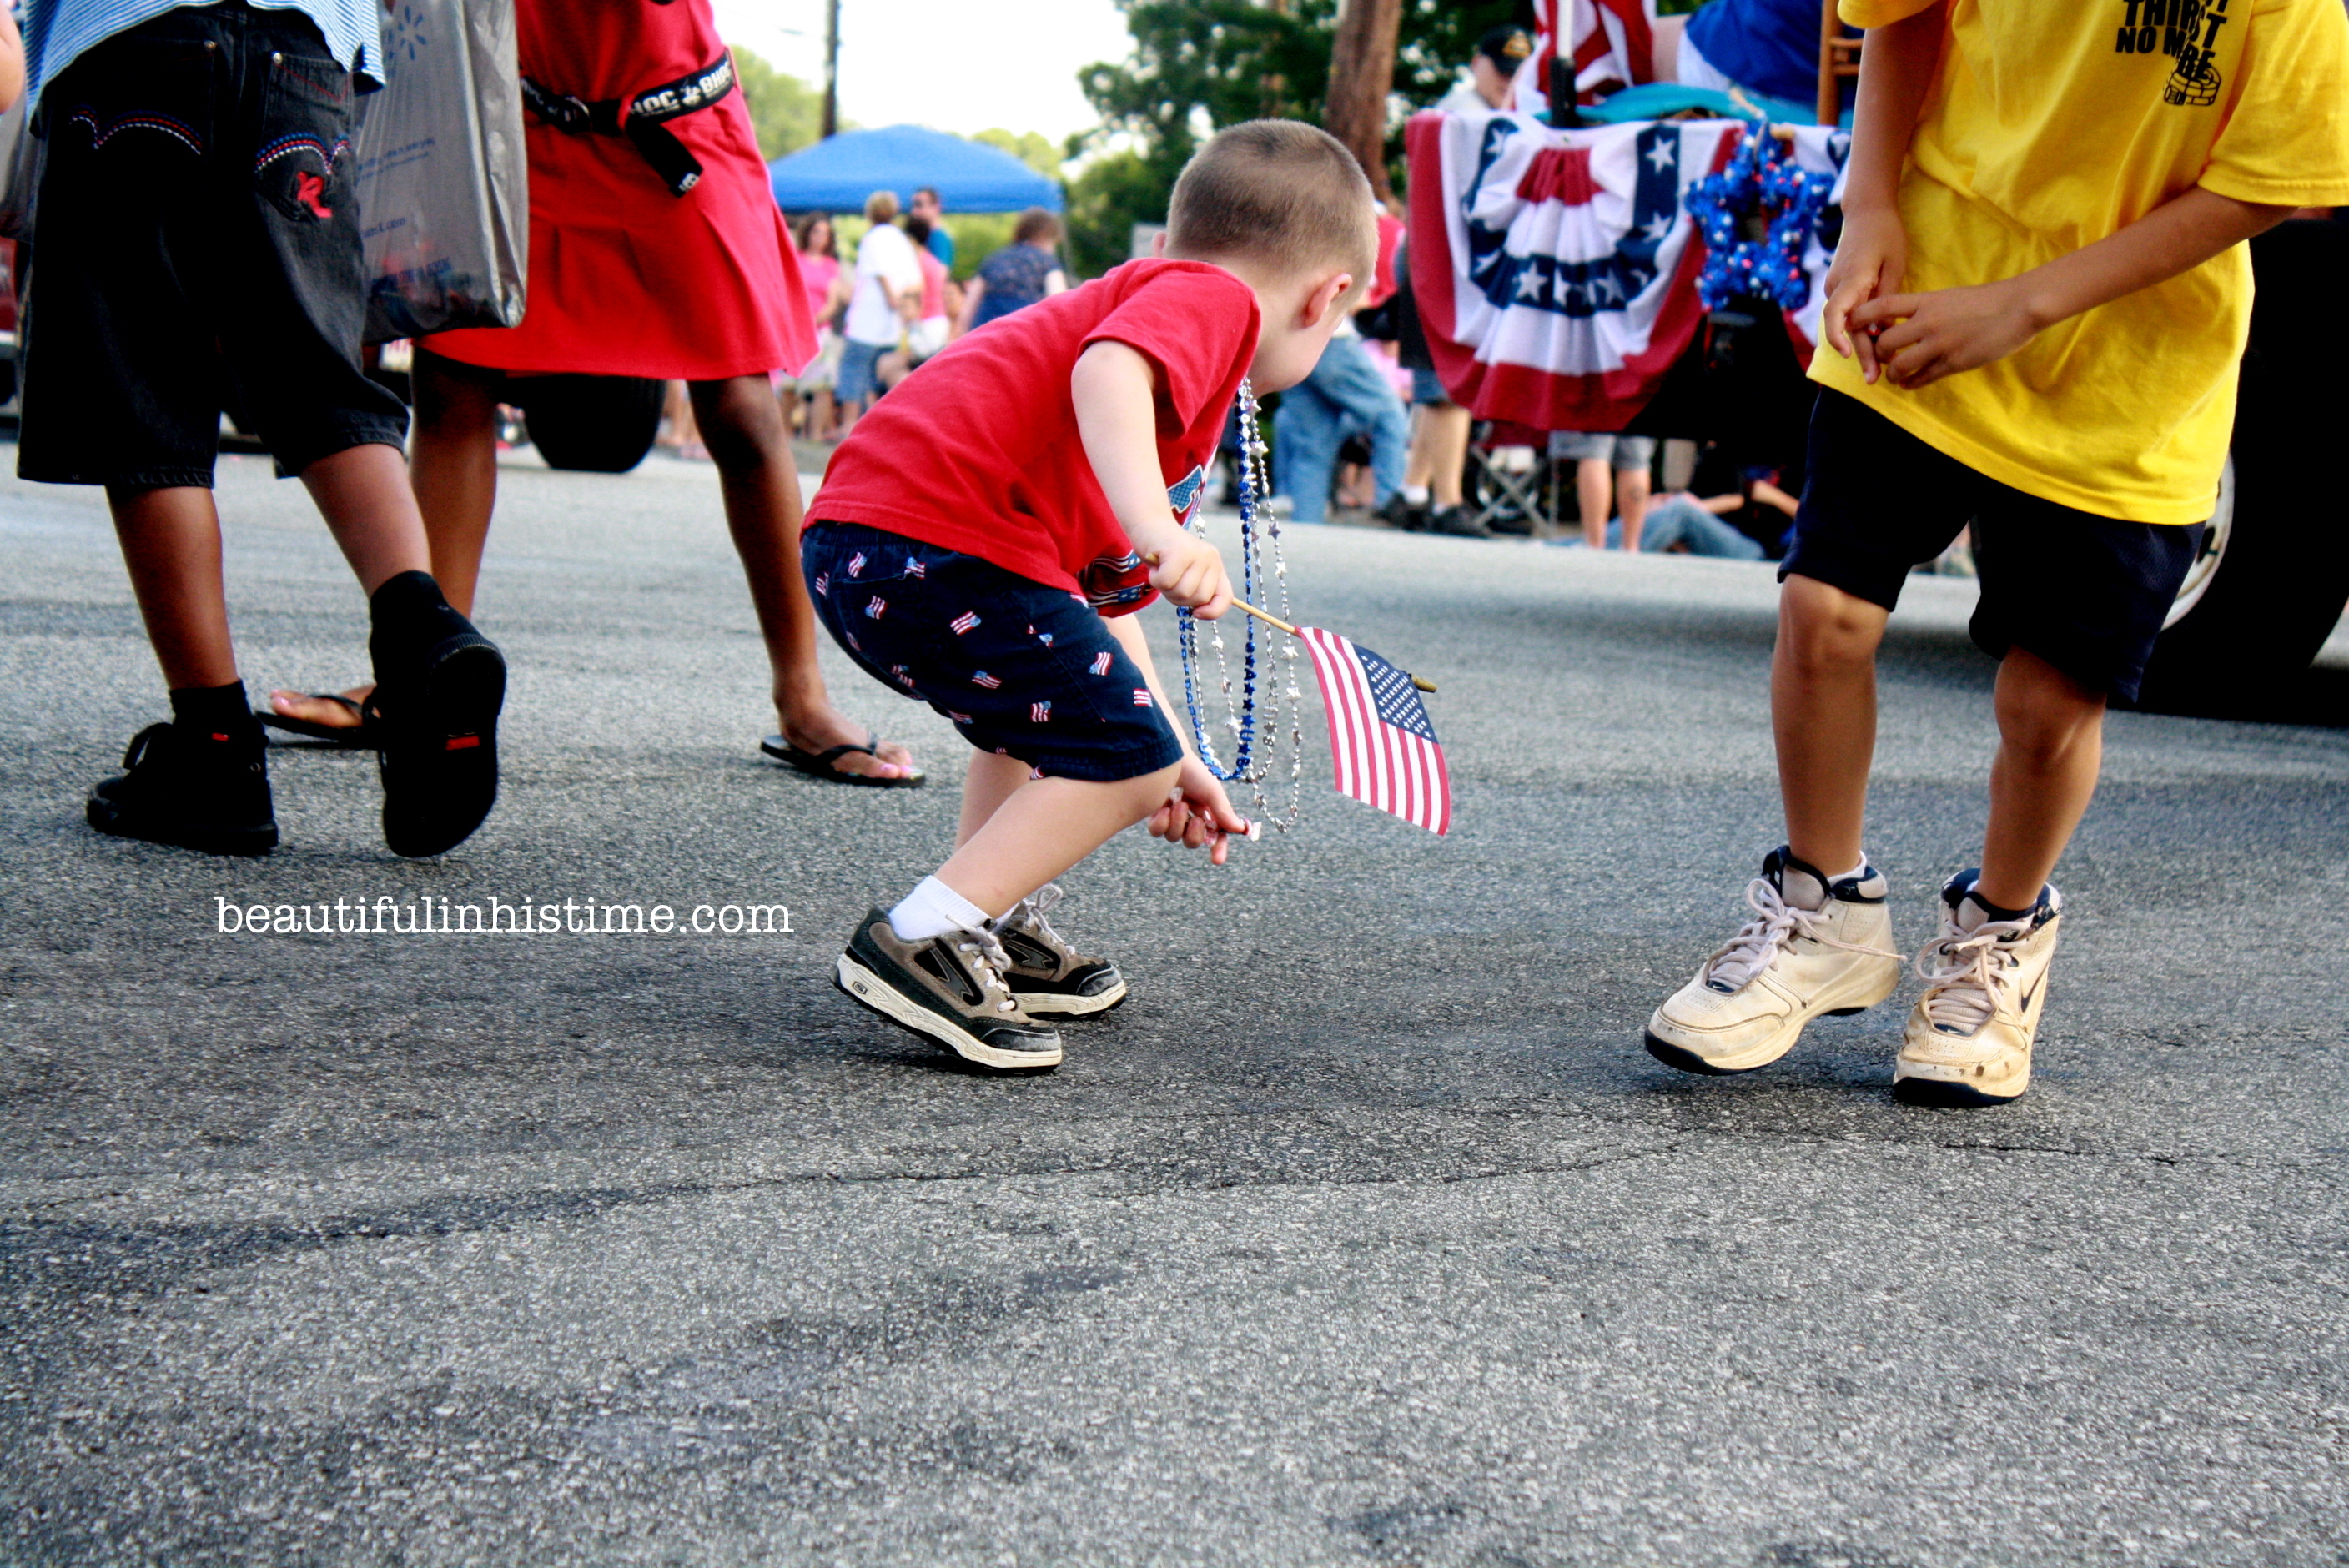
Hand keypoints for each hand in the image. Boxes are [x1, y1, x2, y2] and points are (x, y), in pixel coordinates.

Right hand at [1142, 532, 1232, 616]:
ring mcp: (1197, 553)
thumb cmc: (1164, 557)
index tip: (1196, 613)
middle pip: (1199, 599)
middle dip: (1178, 597)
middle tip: (1169, 580)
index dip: (1213, 612)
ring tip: (1162, 571)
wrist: (1148, 526)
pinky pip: (1167, 582)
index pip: (1225, 597)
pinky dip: (1156, 580)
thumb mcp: (1184, 577)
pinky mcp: (1179, 551)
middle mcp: (1211, 558)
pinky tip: (1156, 566)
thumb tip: (1200, 611)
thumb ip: (1195, 592)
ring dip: (1165, 588)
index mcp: (1216, 567)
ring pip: (1183, 592)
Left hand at [1148, 759, 1253, 865]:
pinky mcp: (1152, 813)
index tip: (1217, 860)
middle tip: (1195, 818)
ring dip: (1178, 823)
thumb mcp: (1212, 791)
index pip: (1215, 836)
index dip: (1217, 848)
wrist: (1166, 757)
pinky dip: (1161, 821)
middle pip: (1192, 842)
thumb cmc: (1192, 771)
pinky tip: (1163, 806)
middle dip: (1194, 834)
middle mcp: (1189, 814)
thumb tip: (1239, 829)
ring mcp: (1170, 815)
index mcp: (1207, 810)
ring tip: (1177, 803)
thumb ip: (1224, 812)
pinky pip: (1156, 831)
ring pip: (1173, 837)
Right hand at [1820, 206, 1907, 384]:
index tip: (1849, 355)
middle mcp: (1836, 286)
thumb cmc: (1885, 234)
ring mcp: (1835, 287)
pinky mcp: (1840, 288)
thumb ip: (1887, 299)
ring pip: (1844, 323)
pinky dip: (1858, 331)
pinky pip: (1846, 314)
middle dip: (1858, 354)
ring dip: (1858, 345)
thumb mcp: (1895, 264)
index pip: (1836, 314)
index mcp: (1851, 278)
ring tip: (1877, 368)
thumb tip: (1883, 331)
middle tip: (1874, 379)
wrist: (1867, 211)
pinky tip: (1874, 345)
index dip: (1839, 337)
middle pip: (1843, 327)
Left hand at [1851, 279, 2039, 390]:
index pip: (1881, 307)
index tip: (1851, 325)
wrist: (2021, 306)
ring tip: (1895, 375)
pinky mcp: (1954, 362)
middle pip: (1884, 343)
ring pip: (1899, 365)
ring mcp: (1941, 344)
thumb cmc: (1987, 300)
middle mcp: (1928, 322)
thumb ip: (1926, 309)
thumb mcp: (1950, 296)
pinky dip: (1910, 383)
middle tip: (1883, 358)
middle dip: (1879, 354)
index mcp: (1926, 301)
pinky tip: (1909, 384)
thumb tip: (1904, 322)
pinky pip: (1922, 379)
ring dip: (1892, 373)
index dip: (1861, 317)